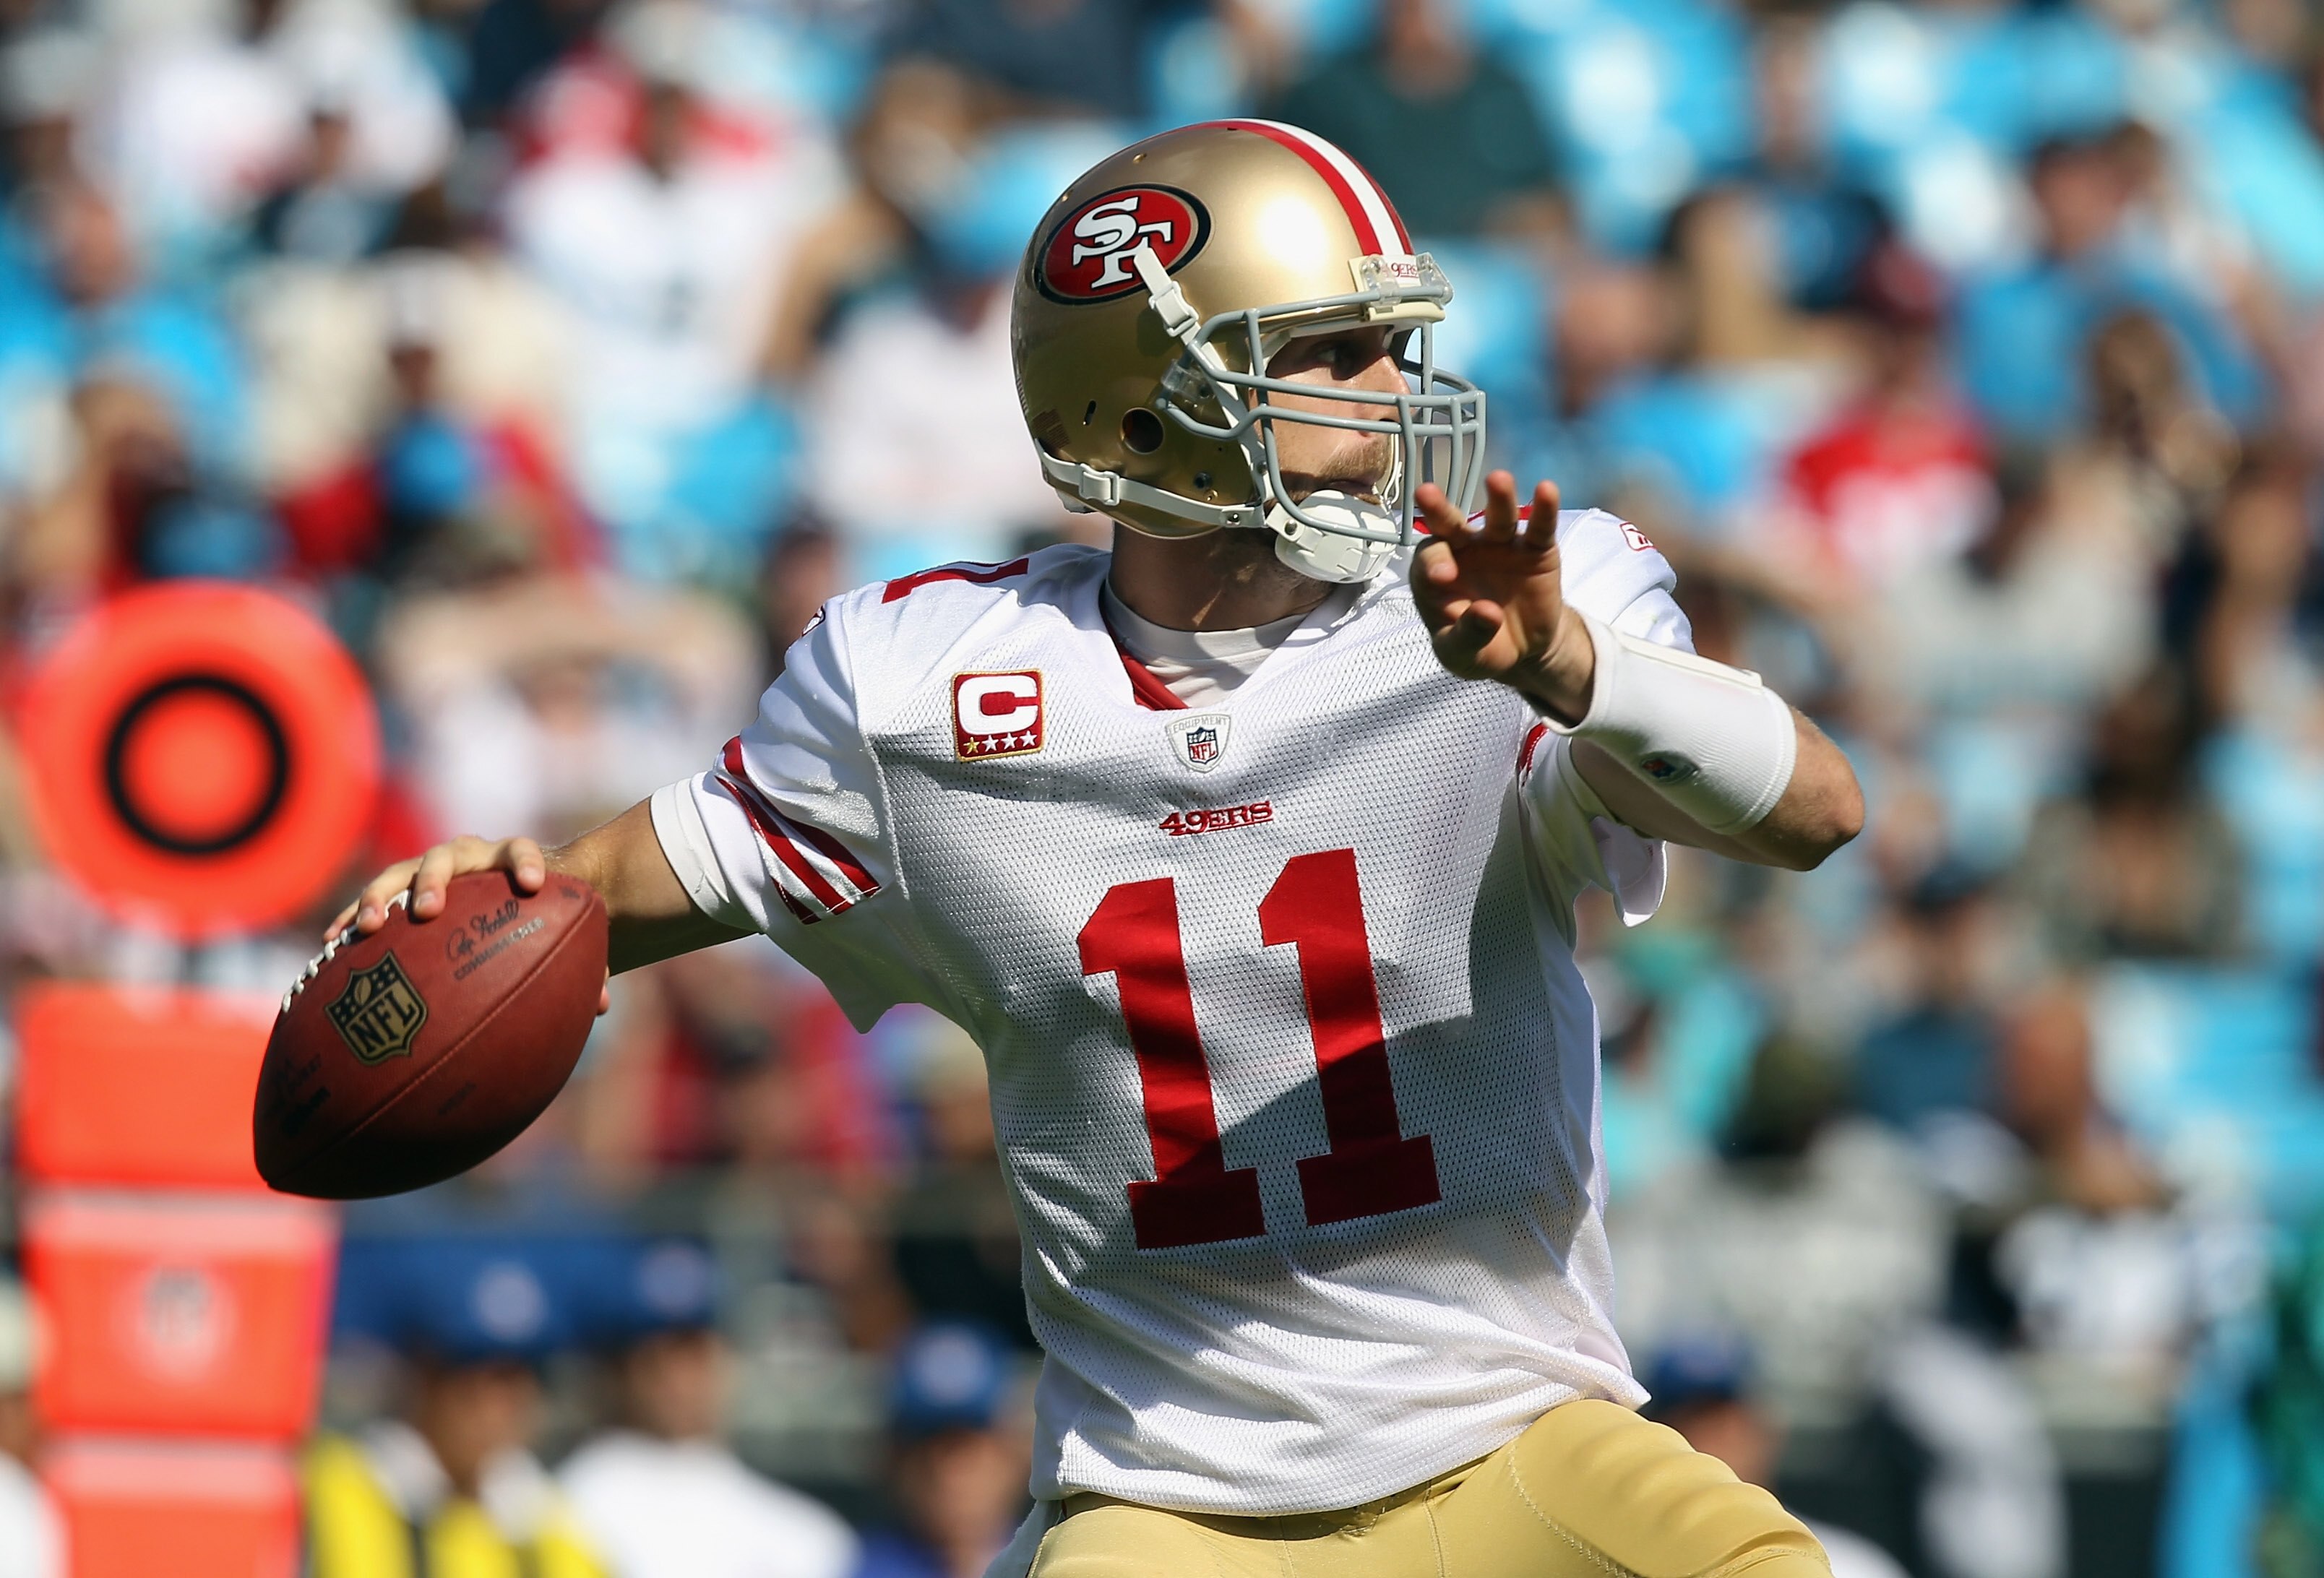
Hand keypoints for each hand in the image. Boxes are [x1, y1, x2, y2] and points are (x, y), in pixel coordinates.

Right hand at [327, 835, 609, 1013]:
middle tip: (428, 910)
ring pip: (400, 874)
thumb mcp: (567, 936)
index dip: (526, 862)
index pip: (520, 849)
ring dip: (383, 897)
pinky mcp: (402, 893)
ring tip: (370, 928)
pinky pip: (374, 903)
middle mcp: (469, 859)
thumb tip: (601, 1004)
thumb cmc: (546, 917)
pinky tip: (333, 945)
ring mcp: (429, 872)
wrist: (518, 896)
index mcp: (512, 861)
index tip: (533, 884)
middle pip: (446, 857)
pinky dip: (354, 919)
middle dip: (434, 880)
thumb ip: (586, 963)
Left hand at [1411, 472, 1595, 720]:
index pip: (1429, 560)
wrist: (1523, 651)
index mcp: (1436, 574)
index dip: (1434, 564)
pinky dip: (1544, 509)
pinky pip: (1539, 528)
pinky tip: (1547, 490)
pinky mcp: (1536, 549)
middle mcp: (1465, 551)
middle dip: (1439, 510)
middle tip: (1426, 494)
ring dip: (1498, 498)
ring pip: (1498, 518)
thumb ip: (1468, 636)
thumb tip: (1487, 612)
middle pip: (1450, 525)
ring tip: (1498, 479)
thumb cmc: (1479, 647)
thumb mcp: (1464, 656)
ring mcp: (1501, 546)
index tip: (1444, 577)